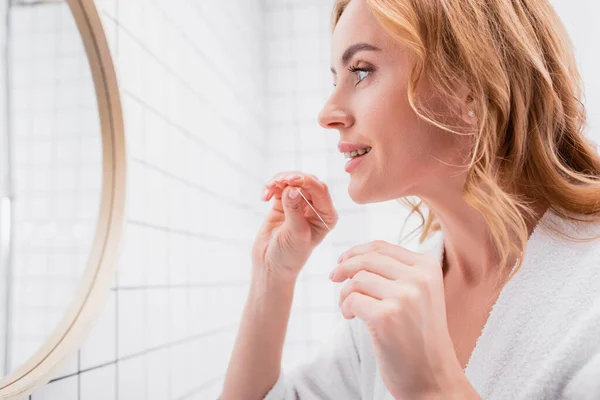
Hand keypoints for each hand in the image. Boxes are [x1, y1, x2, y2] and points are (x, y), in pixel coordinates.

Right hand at [252, 172, 337, 280]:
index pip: (320, 191)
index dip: (306, 181)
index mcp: (326, 216)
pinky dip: (272, 187)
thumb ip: (294, 210)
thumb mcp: (295, 234)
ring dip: (279, 181)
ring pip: (293, 181)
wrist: (270, 265)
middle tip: (276, 182)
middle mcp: (316, 208)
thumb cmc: (289, 255)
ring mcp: (300, 204)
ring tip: (268, 189)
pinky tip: (264, 197)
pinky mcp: (284, 202)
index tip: (291, 181)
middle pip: (307, 182)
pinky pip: (280, 187)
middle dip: (291, 178)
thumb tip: (292, 188)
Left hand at [331, 240, 477, 398]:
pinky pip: (352, 300)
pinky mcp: (386, 317)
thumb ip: (397, 272)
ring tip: (348, 308)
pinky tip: (351, 318)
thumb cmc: (419, 336)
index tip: (343, 261)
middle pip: (367, 260)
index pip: (382, 246)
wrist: (433, 378)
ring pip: (357, 280)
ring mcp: (404, 297)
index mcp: (428, 267)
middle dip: (344, 267)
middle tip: (333, 277)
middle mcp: (419, 279)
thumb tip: (354, 256)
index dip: (356, 251)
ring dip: (345, 293)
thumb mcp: (419, 294)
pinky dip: (345, 308)